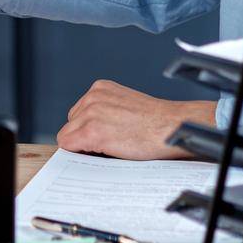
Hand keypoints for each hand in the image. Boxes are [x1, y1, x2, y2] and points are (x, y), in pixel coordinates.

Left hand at [55, 80, 216, 159]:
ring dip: (84, 146)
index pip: (78, 114)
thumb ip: (105, 111)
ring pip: (68, 137)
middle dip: (84, 137)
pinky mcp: (92, 131)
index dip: (87, 130)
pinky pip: (69, 146)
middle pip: (71, 124)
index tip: (100, 139)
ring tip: (111, 147)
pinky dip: (80, 154)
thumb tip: (85, 131)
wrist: (174, 128)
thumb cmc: (157, 123)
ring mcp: (91, 113)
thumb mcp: (125, 106)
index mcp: (100, 88)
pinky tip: (102, 154)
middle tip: (109, 144)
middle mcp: (92, 97)